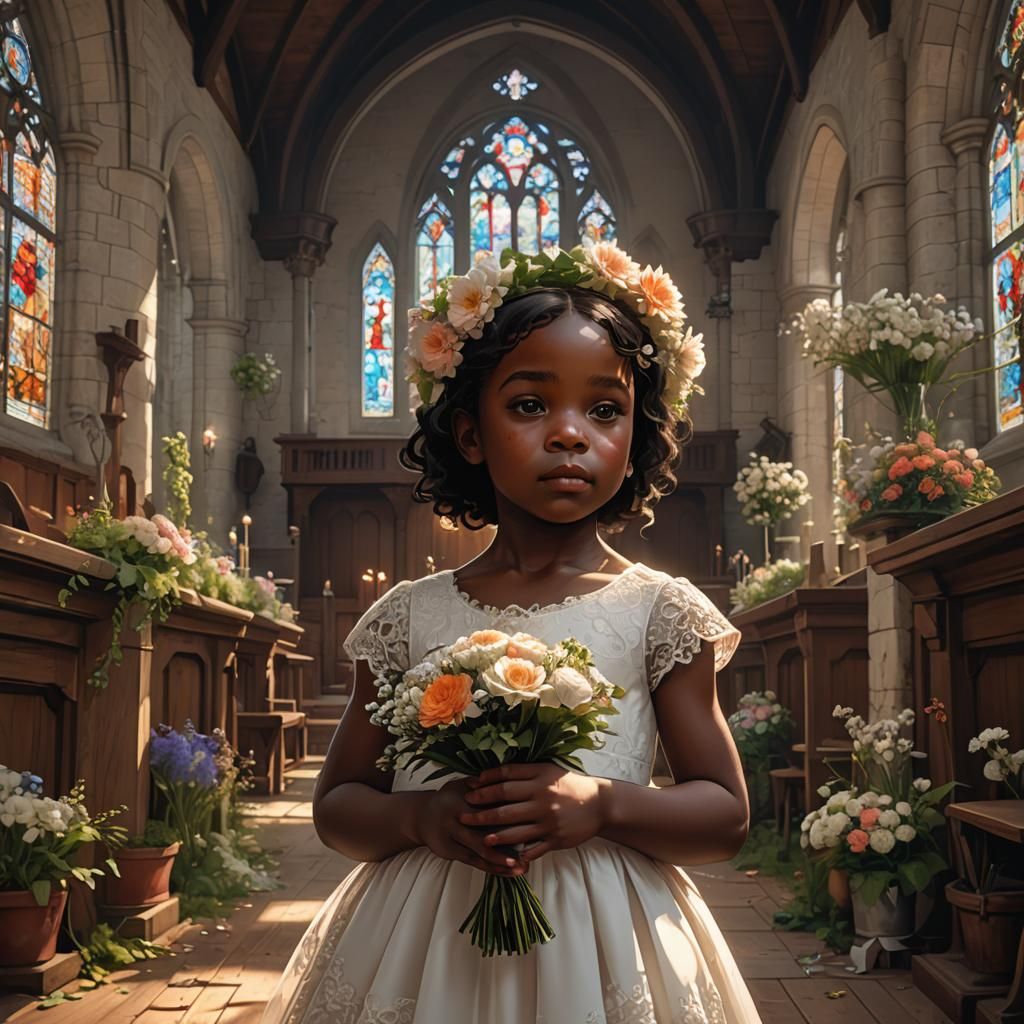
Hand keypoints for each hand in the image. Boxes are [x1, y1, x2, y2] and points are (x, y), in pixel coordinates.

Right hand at [413, 778, 525, 876]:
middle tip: (531, 849)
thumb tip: (508, 778)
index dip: (511, 815)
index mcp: (464, 800)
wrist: (420, 816)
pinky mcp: (450, 852)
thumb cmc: (448, 798)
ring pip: (481, 851)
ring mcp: (453, 837)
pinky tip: (508, 872)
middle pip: (487, 832)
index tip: (532, 821)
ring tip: (523, 867)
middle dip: (510, 843)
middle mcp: (457, 819)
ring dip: (502, 861)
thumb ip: (481, 784)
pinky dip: (492, 868)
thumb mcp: (461, 785)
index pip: (491, 808)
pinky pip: (474, 862)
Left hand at [460, 763, 608, 862]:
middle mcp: (542, 800)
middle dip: (481, 812)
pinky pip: (533, 849)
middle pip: (505, 807)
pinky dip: (519, 854)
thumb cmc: (569, 784)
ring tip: (479, 839)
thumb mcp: (547, 770)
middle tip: (462, 815)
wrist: (600, 803)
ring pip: (516, 831)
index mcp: (539, 780)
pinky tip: (507, 858)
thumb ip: (522, 771)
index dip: (485, 785)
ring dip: (495, 836)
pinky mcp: (556, 839)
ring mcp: (549, 822)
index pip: (506, 781)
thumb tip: (490, 774)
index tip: (469, 789)